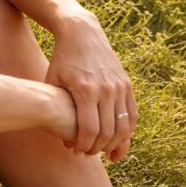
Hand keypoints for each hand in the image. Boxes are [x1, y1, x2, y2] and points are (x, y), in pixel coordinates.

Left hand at [44, 11, 136, 161]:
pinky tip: (118, 140)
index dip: (83, 145)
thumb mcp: (53, 81)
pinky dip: (127, 131)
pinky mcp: (127, 84)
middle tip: (88, 153)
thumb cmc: (62, 60)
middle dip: (97, 148)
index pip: (89, 130)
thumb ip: (57, 110)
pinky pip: (133, 114)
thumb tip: (66, 141)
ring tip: (103, 151)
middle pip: (108, 132)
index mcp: (85, 90)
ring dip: (115, 144)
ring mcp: (119, 86)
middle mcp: (106, 89)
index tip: (76, 151)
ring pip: (124, 127)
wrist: (82, 33)